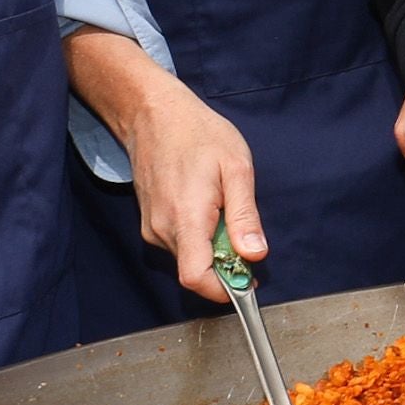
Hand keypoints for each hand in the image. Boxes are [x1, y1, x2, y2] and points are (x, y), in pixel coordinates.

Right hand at [70, 29, 263, 301]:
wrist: (154, 114)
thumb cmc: (199, 134)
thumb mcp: (236, 168)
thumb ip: (245, 215)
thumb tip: (255, 255)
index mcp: (186, 218)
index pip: (196, 278)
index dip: (223, 290)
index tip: (247, 283)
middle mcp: (162, 230)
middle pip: (196, 271)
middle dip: (224, 264)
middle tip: (243, 232)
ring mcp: (152, 228)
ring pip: (188, 257)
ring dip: (211, 247)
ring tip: (222, 207)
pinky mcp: (150, 223)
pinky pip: (179, 244)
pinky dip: (198, 236)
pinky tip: (206, 204)